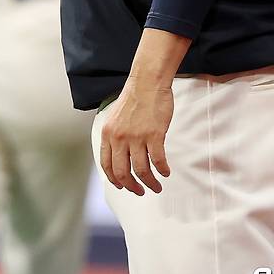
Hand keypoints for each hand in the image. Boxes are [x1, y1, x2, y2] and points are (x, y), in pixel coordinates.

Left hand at [100, 76, 173, 195]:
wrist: (147, 81)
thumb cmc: (134, 97)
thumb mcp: (115, 117)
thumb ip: (115, 136)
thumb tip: (120, 156)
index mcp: (108, 133)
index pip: (107, 165)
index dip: (115, 180)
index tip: (123, 186)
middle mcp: (119, 137)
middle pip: (123, 172)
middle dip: (132, 186)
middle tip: (140, 191)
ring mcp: (136, 137)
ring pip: (141, 170)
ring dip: (150, 182)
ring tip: (156, 186)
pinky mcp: (154, 135)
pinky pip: (158, 161)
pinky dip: (162, 170)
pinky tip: (166, 172)